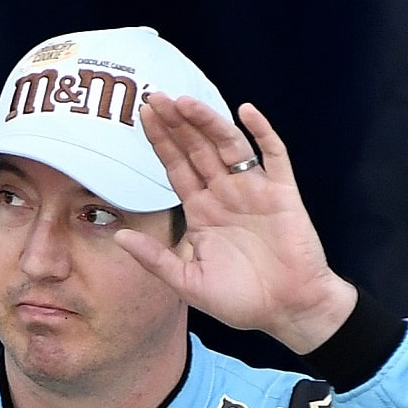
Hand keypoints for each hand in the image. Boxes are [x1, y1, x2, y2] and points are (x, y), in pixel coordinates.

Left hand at [115, 93, 356, 353]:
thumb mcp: (188, 282)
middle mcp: (226, 194)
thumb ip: (155, 259)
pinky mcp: (282, 194)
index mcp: (202, 211)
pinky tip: (246, 112)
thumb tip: (118, 237)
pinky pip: (274, 156)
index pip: (177, 167)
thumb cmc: (240, 300)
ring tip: (185, 102)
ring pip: (228, 146)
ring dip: (208, 123)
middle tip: (155, 96)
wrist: (288, 311)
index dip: (161, 142)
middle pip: (197, 149)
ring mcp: (254, 190)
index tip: (143, 115)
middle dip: (177, 124)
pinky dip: (262, 132)